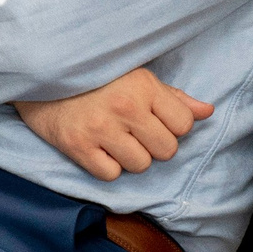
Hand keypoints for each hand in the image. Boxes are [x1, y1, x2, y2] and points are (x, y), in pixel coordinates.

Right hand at [16, 68, 212, 180]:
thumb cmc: (99, 78)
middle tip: (137, 133)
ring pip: (141, 165)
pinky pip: (111, 175)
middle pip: (166, 150)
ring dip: (132, 158)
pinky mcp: (77, 146)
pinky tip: (99, 149)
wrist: (44, 77)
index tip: (157, 121)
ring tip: (117, 140)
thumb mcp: (139, 78)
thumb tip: (208, 112)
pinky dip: (108, 167)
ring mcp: (100, 129)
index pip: (184, 124)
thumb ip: (174, 98)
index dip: (174, 127)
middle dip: (156, 145)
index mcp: (144, 87)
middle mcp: (125, 108)